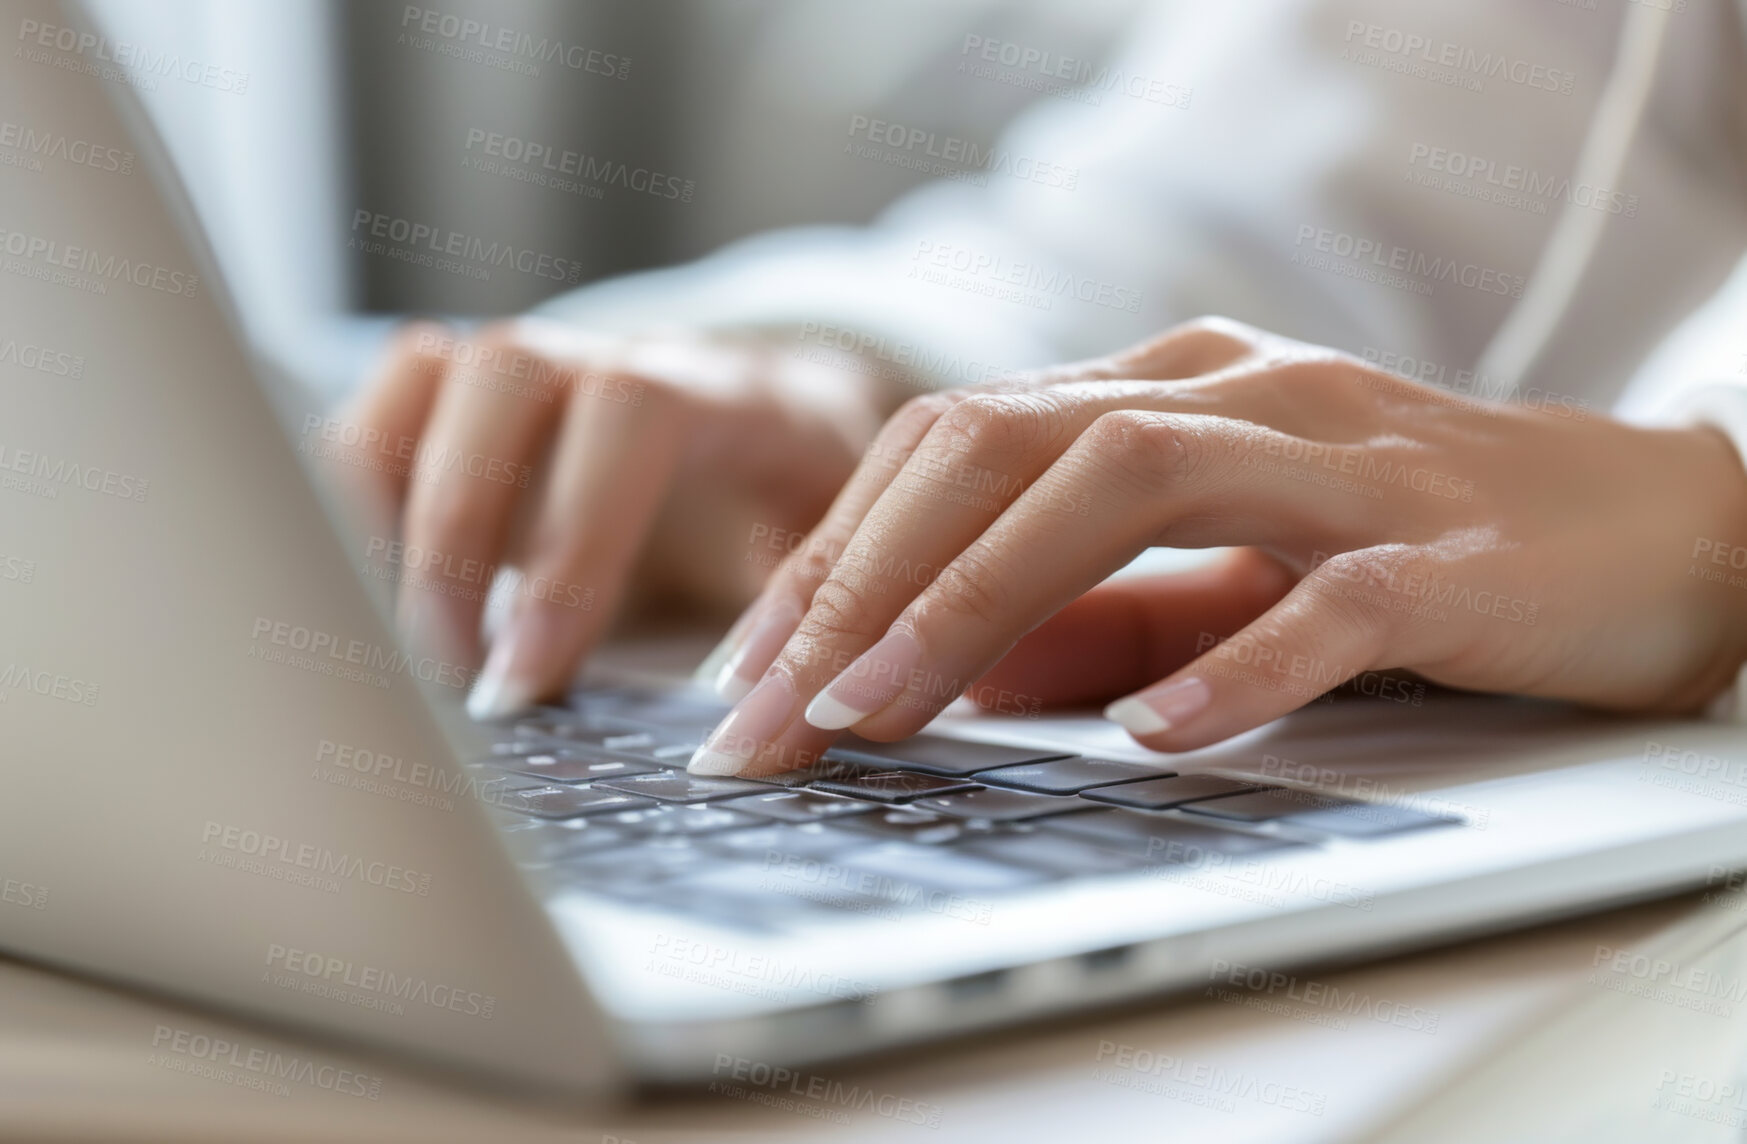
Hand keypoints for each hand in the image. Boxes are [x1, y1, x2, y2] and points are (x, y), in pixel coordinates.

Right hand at [324, 318, 887, 716]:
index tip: (532, 676)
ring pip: (426, 379)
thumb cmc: (804, 498)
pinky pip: (381, 410)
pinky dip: (352, 498)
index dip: (575, 538)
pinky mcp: (466, 403)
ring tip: (400, 645)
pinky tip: (371, 599)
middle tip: (456, 676)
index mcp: (721, 391)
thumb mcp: (836, 548)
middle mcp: (611, 357)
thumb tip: (754, 718)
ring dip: (388, 512)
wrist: (782, 414)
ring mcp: (531, 370)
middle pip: (505, 377)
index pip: (632, 414)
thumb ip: (805, 607)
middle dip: (460, 536)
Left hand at [688, 317, 1746, 775]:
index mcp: (1170, 388)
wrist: (1659, 524)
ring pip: (1127, 481)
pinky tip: (1151, 737)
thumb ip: (1096, 616)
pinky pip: (1329, 598)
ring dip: (979, 600)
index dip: (837, 552)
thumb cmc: (1419, 539)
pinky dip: (1231, 665)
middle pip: (1004, 442)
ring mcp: (1346, 459)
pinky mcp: (1451, 547)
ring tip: (880, 712)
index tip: (753, 671)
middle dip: (863, 579)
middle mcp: (1238, 394)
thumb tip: (944, 674)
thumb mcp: (1226, 574)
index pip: (957, 442)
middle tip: (773, 713)